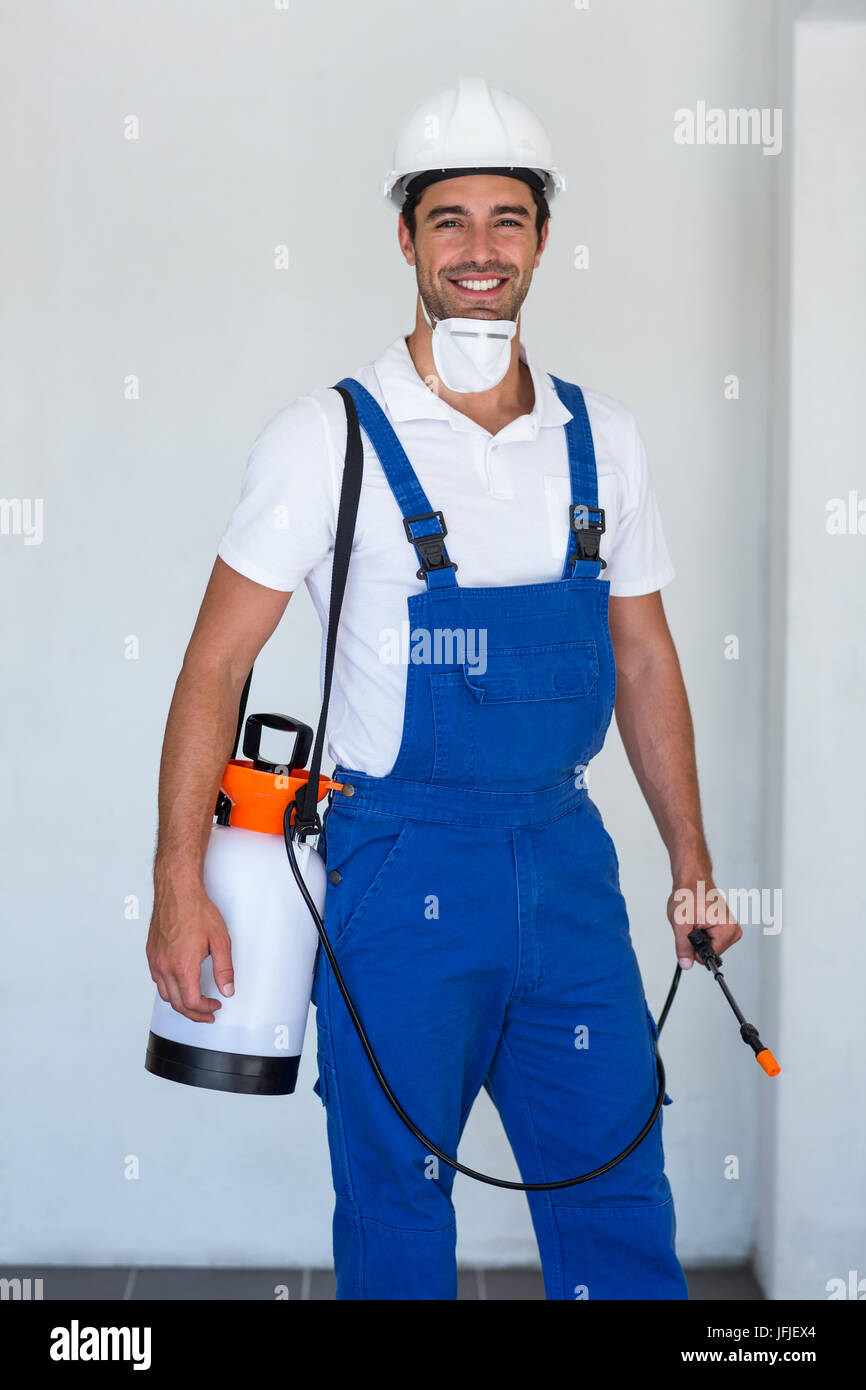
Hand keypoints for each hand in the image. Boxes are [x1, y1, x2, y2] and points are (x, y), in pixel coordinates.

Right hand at [146, 874, 233, 1022]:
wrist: (177, 891)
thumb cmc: (196, 910)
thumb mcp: (220, 940)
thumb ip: (224, 968)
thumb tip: (227, 988)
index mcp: (183, 966)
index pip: (192, 1002)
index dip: (205, 1010)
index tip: (215, 1006)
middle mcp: (165, 966)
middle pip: (177, 1003)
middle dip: (194, 1013)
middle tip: (207, 1013)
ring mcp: (156, 960)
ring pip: (165, 994)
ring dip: (180, 1003)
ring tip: (194, 1003)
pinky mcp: (151, 954)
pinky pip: (157, 980)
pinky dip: (169, 989)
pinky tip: (179, 984)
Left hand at [667, 874, 741, 969]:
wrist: (693, 878)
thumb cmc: (689, 893)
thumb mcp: (681, 921)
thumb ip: (683, 946)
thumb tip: (686, 965)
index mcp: (727, 931)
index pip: (708, 957)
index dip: (693, 947)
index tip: (691, 930)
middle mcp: (733, 931)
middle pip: (709, 953)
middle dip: (695, 940)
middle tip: (692, 922)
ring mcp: (730, 930)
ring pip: (708, 947)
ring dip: (697, 935)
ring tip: (694, 919)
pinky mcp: (725, 928)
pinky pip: (709, 940)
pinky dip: (700, 931)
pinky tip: (698, 918)